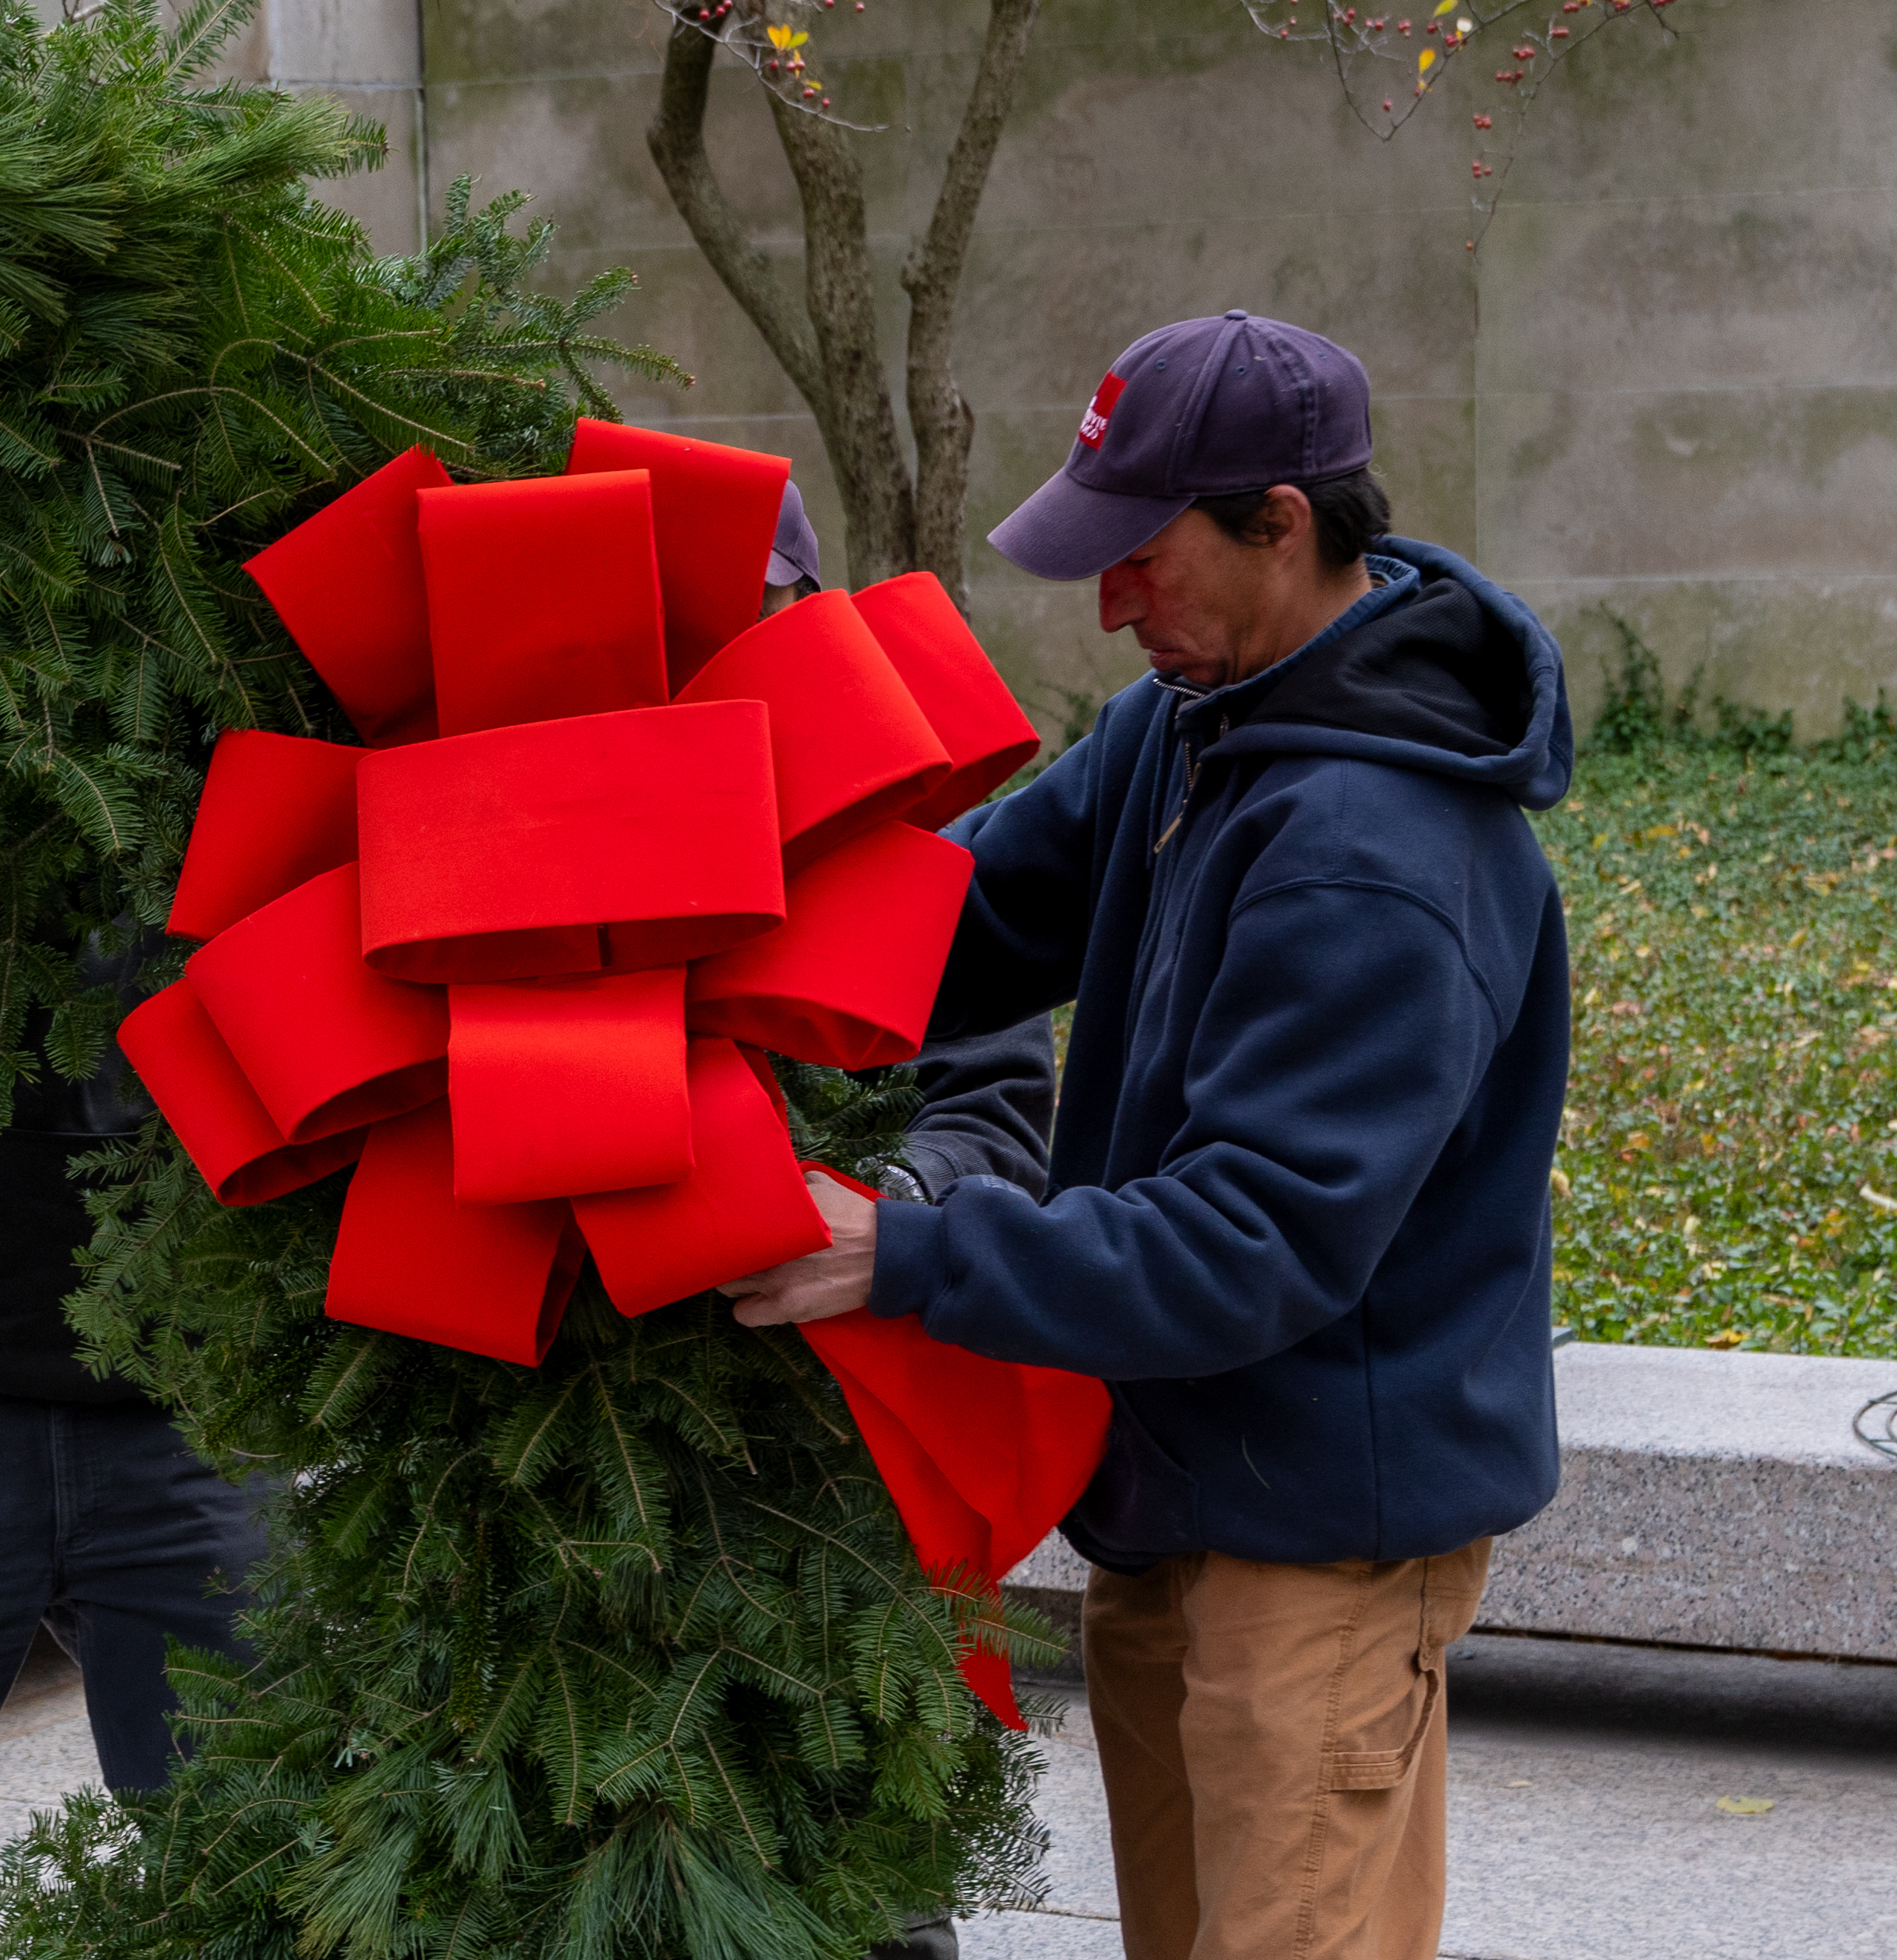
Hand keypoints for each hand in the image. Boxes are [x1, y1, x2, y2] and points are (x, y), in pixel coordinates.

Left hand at [718, 1169, 877, 1326]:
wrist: (887, 1254)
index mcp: (775, 1213)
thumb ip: (801, 1181)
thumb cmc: (858, 1220)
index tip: (734, 1232)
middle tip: (741, 1257)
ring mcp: (775, 1277)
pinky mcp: (786, 1306)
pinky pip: (745, 1314)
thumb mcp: (828, 1187)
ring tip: (753, 1280)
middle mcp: (769, 1244)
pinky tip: (763, 1302)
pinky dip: (750, 1309)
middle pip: (723, 1255)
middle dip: (729, 1256)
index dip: (729, 1229)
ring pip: (729, 1287)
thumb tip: (788, 1175)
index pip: (728, 1222)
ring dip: (738, 1283)